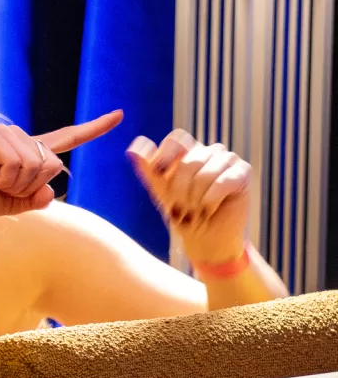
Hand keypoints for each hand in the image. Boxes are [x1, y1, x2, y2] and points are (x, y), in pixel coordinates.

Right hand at [0, 110, 121, 215]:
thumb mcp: (7, 205)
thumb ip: (33, 200)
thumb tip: (50, 190)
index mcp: (26, 151)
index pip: (65, 138)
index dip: (93, 129)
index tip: (119, 115)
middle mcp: (20, 137)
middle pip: (53, 164)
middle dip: (30, 186)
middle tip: (2, 188)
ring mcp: (7, 133)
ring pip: (36, 166)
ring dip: (15, 185)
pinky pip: (18, 163)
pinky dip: (6, 179)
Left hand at [127, 130, 250, 264]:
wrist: (204, 238)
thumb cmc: (182, 213)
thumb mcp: (161, 191)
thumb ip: (149, 169)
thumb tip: (134, 147)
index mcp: (187, 152)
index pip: (176, 139)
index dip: (165, 156)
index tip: (159, 176)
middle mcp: (208, 152)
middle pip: (188, 161)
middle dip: (180, 190)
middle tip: (180, 209)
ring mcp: (228, 160)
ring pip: (205, 173)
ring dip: (196, 199)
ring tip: (195, 211)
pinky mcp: (243, 172)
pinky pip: (223, 181)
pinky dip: (211, 200)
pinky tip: (209, 210)